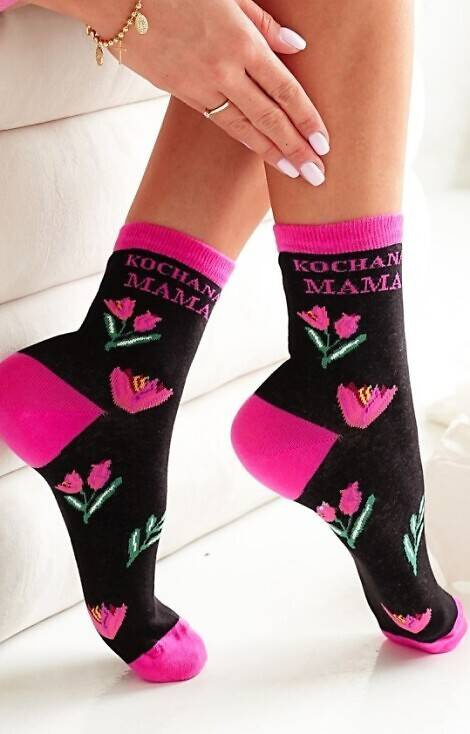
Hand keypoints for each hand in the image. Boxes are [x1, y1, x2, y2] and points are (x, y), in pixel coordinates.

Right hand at [33, 0, 328, 183]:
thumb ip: (264, 22)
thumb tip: (297, 46)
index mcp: (241, 41)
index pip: (285, 89)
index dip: (307, 118)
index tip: (325, 142)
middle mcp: (225, 69)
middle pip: (270, 117)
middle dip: (297, 148)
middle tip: (318, 176)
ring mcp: (202, 86)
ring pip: (245, 127)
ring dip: (273, 153)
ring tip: (295, 174)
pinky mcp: (182, 93)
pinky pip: (220, 122)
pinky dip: (244, 139)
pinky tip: (262, 151)